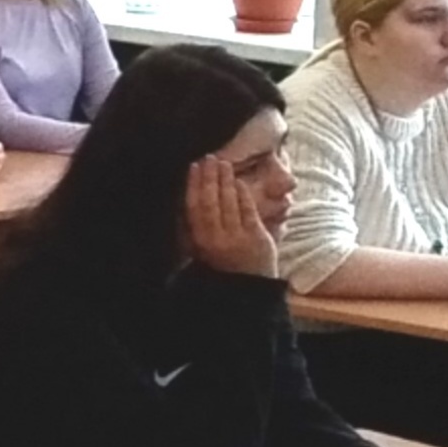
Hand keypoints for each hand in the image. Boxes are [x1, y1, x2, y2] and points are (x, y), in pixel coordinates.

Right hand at [184, 155, 279, 279]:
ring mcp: (237, 237)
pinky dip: (242, 194)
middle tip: (209, 158)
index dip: (193, 185)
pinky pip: (248, 210)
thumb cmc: (223, 265)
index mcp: (199, 242)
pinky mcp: (256, 236)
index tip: (193, 167)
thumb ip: (198, 227)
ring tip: (223, 164)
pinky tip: (238, 182)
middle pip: (211, 202)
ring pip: (229, 203)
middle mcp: (216, 239)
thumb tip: (191, 196)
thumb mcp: (203, 249)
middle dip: (209, 178)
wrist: (247, 288)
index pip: (194, 207)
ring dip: (225, 181)